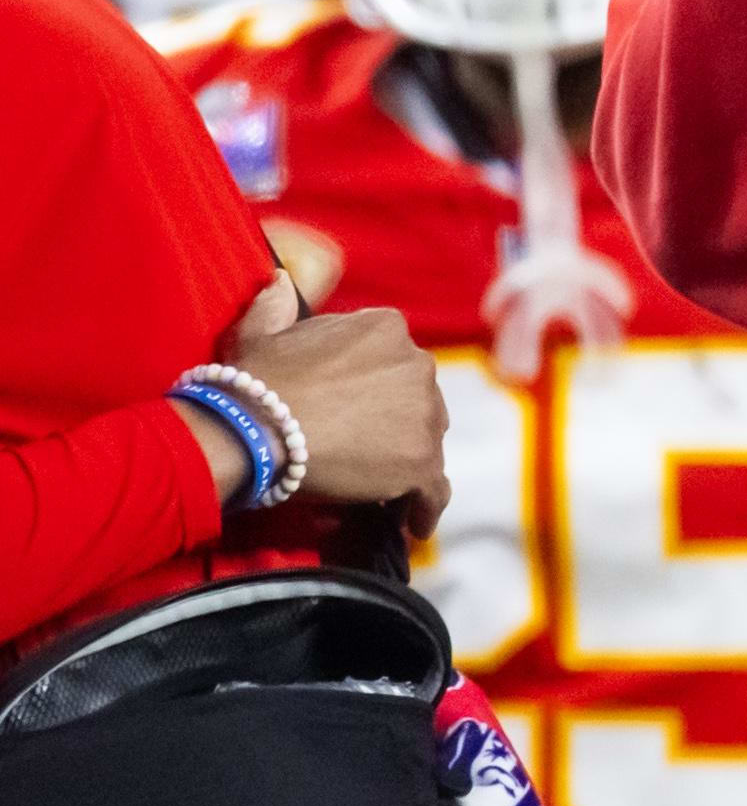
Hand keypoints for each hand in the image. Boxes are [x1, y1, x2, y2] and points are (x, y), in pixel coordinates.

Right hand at [224, 280, 450, 537]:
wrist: (253, 428)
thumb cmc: (253, 380)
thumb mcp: (261, 329)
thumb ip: (277, 304)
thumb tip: (280, 281)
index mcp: (386, 329)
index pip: (393, 360)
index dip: (376, 387)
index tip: (358, 408)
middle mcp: (418, 365)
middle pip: (417, 400)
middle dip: (398, 422)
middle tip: (365, 449)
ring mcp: (425, 415)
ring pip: (427, 442)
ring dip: (408, 461)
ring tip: (384, 486)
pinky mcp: (421, 463)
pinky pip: (434, 491)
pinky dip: (426, 507)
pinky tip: (416, 524)